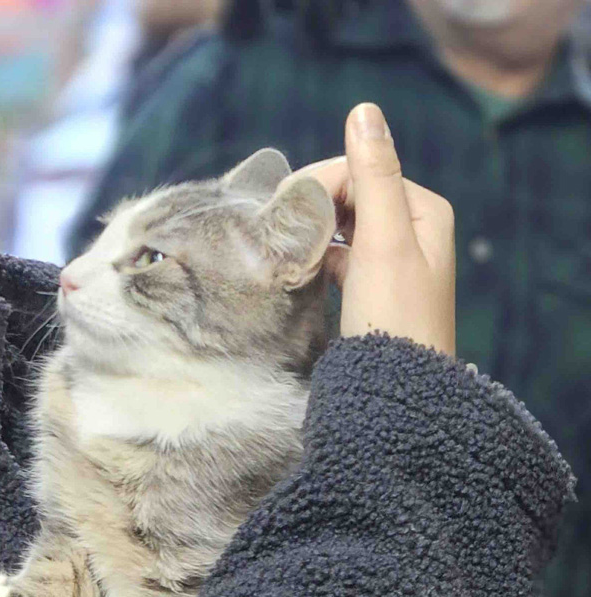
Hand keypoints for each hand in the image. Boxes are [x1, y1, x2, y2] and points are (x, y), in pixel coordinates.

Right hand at [290, 103, 455, 356]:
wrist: (398, 386)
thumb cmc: (394, 315)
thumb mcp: (384, 240)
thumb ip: (374, 176)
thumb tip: (364, 110)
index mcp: (423, 209)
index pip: (363, 171)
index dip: (322, 181)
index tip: (282, 204)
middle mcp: (411, 228)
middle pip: (352, 196)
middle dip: (315, 205)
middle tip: (275, 224)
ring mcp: (391, 259)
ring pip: (342, 225)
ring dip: (313, 228)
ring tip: (281, 243)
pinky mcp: (372, 286)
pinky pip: (340, 254)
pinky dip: (318, 255)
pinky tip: (298, 265)